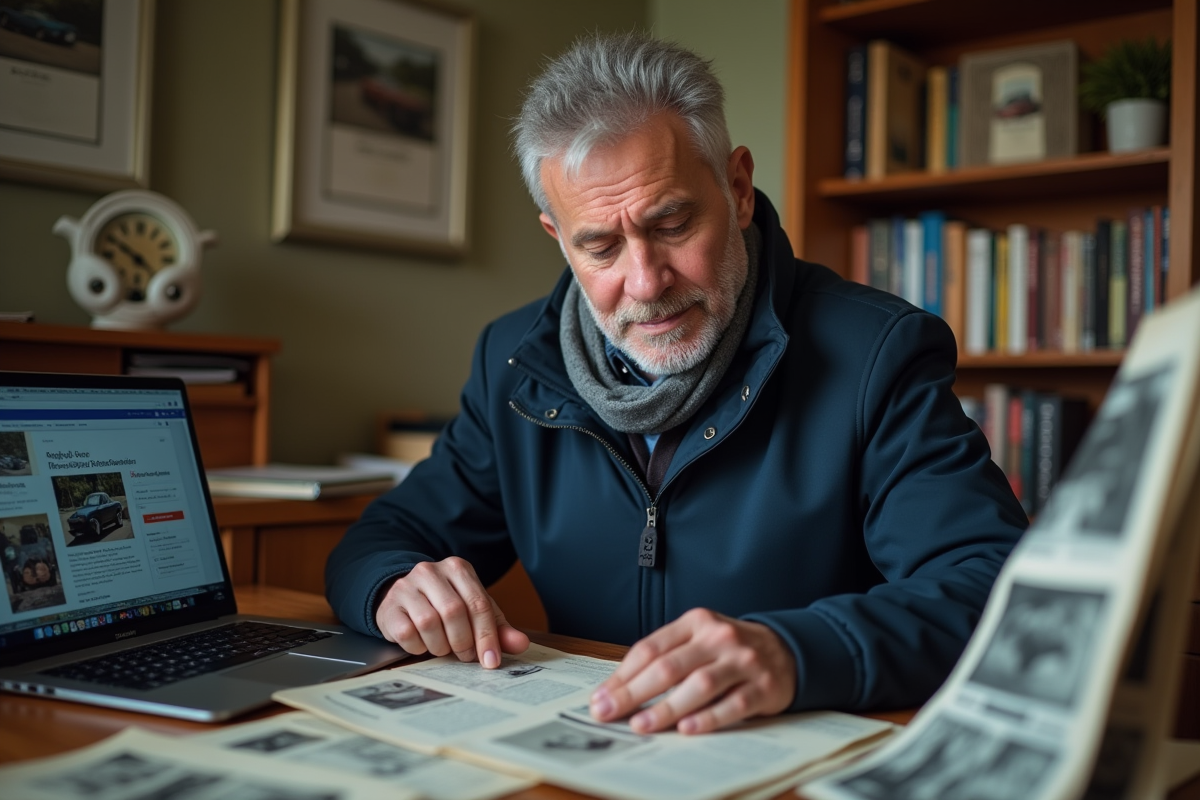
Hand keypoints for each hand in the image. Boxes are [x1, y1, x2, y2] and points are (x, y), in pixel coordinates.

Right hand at [375, 557, 529, 666]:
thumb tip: (521, 644)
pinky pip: (407, 634)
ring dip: (440, 645)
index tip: (491, 661)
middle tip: (465, 656)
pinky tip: (422, 644)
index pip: (478, 603)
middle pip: (454, 612)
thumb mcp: (474, 612)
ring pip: (429, 622)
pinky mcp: (389, 606)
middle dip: (463, 642)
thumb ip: (497, 628)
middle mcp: (431, 571)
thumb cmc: (444, 606)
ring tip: (443, 648)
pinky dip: (418, 647)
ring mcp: (406, 587)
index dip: (487, 636)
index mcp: (458, 569)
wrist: (402, 599)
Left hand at [589, 608, 795, 734]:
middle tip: (608, 712)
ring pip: (699, 685)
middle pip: (669, 666)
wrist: (787, 650)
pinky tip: (687, 729)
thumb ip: (665, 656)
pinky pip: (733, 704)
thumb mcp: (698, 639)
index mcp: (696, 622)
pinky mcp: (764, 686)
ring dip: (667, 708)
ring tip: (642, 725)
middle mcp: (718, 637)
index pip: (651, 648)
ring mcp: (743, 661)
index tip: (601, 697)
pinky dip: (708, 718)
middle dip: (633, 692)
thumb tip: (619, 688)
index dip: (622, 674)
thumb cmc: (730, 650)